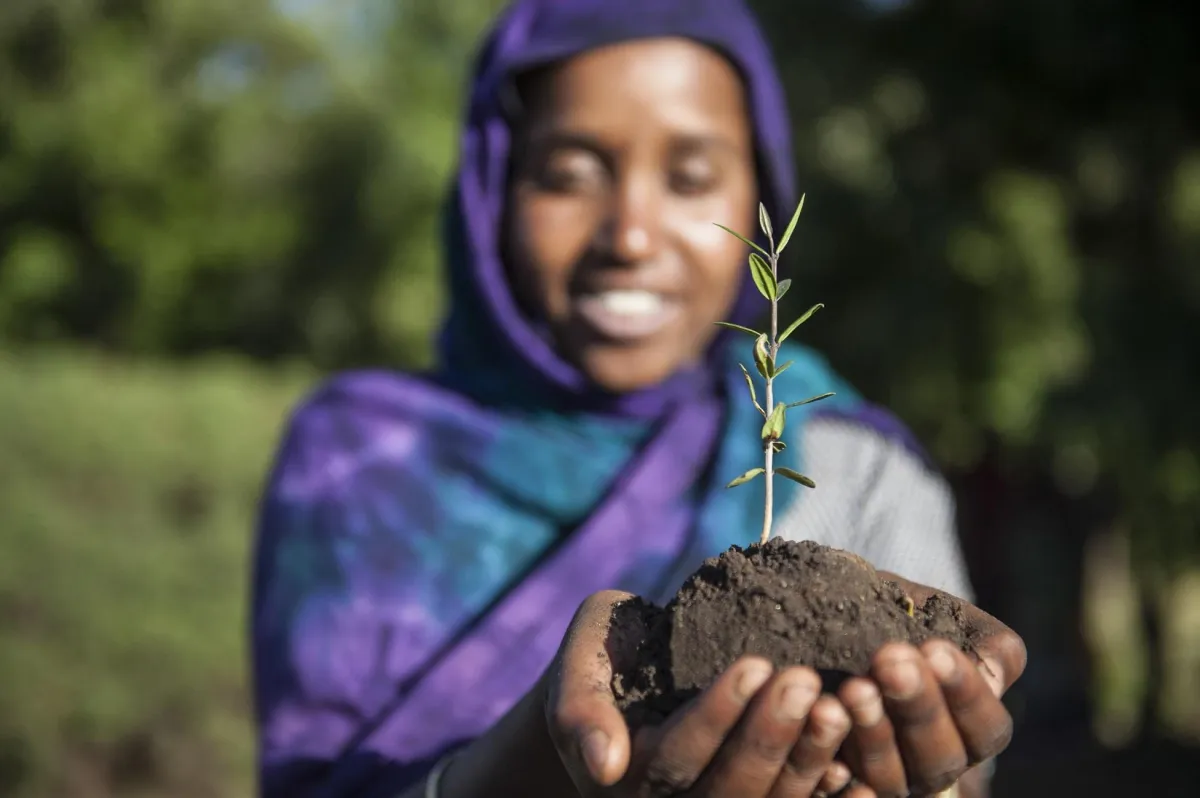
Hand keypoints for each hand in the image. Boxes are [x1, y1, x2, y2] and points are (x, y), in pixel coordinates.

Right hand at [545, 590, 854, 796]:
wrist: (631, 675)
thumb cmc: (606, 655)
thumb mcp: (579, 664)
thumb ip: (579, 709)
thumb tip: (605, 765)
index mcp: (627, 781)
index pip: (674, 758)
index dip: (716, 716)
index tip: (756, 663)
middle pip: (726, 790)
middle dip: (767, 737)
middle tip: (805, 679)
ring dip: (807, 762)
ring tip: (838, 707)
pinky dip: (830, 794)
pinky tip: (861, 768)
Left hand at [834, 574, 1026, 796]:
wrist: (841, 614)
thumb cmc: (906, 618)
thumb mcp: (949, 618)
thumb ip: (985, 642)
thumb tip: (992, 671)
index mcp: (971, 731)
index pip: (986, 728)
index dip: (965, 692)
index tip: (935, 649)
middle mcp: (934, 764)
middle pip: (939, 756)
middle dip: (918, 705)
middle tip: (891, 658)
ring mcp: (889, 777)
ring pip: (889, 775)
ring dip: (874, 730)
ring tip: (856, 686)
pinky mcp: (840, 780)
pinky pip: (838, 780)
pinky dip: (830, 750)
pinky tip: (825, 713)